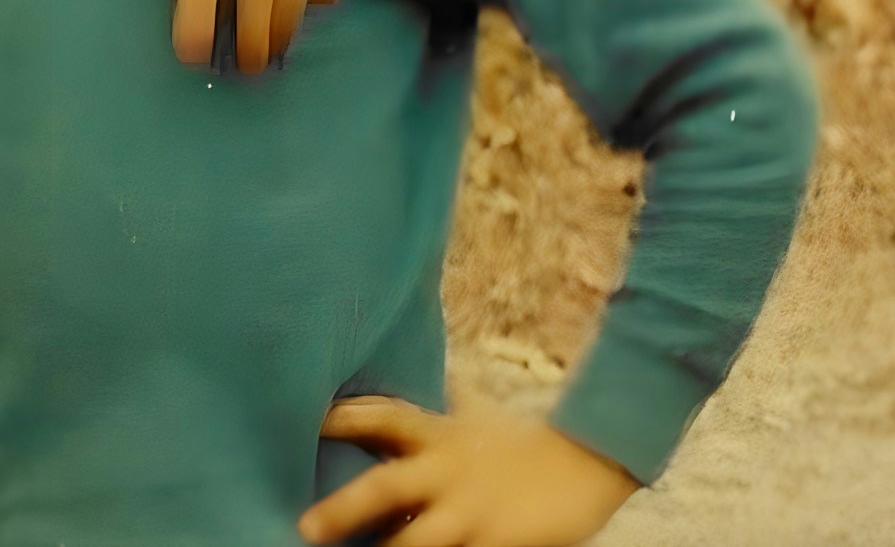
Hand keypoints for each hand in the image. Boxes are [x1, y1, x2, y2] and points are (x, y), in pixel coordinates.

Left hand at [302, 396, 639, 545]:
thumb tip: (432, 365)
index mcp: (438, 435)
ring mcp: (472, 512)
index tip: (304, 424)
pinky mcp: (499, 543)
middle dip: (344, 509)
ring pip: (418, 540)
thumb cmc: (523, 441)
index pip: (379, 418)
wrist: (591, 462)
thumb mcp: (480, 413)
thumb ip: (449, 399)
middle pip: (385, 487)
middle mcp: (446, 472)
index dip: (340, 420)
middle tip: (306, 528)